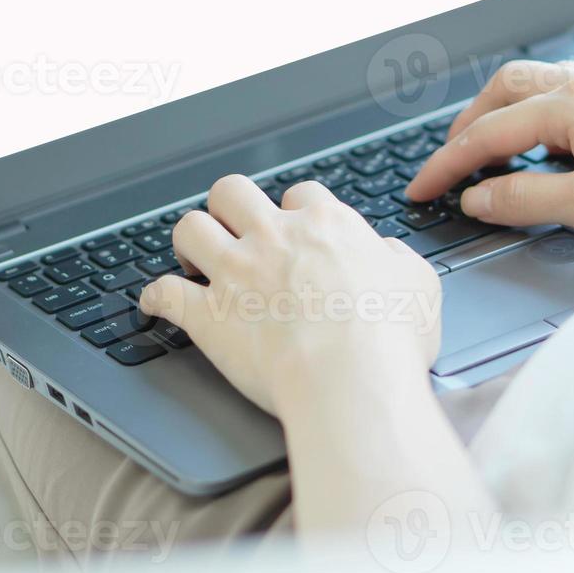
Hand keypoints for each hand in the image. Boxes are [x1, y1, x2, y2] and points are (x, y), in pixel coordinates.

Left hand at [139, 175, 441, 417]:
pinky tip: (155, 303)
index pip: (301, 194)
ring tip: (193, 257)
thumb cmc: (390, 340)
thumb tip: (385, 254)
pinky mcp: (208, 315)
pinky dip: (154, 298)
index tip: (295, 230)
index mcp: (326, 226)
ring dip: (189, 240)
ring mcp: (235, 273)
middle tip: (234, 231)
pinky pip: (164, 293)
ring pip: (190, 227)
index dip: (295, 212)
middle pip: (232, 191)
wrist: (351, 381)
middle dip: (229, 207)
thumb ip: (397, 260)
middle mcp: (274, 238)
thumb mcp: (419, 286)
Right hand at [407, 60, 573, 245]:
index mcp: (567, 104)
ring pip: (535, 86)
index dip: (444, 165)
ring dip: (500, 114)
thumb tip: (476, 198)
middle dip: (466, 124)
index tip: (418, 190)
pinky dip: (536, 115)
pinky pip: (566, 94)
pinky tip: (549, 146)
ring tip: (490, 153)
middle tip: (448, 163)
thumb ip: (524, 200)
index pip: (485, 134)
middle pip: (502, 89)